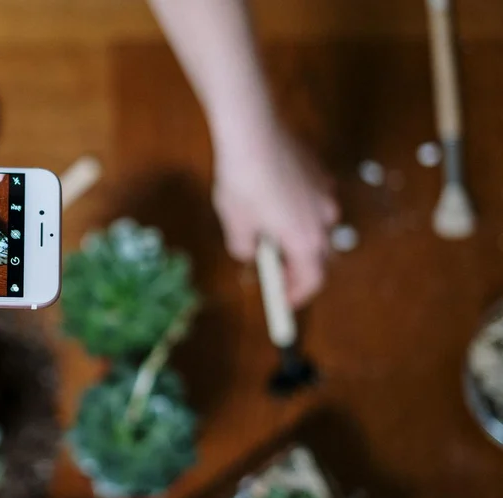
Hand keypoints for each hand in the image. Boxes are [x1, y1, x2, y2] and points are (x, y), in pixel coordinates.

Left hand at [213, 129, 337, 306]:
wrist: (253, 131)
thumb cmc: (242, 182)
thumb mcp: (235, 223)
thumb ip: (244, 247)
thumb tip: (251, 252)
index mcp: (306, 239)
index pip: (311, 280)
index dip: (297, 295)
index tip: (283, 302)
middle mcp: (324, 219)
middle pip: (316, 254)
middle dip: (296, 266)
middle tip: (274, 272)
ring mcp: (326, 193)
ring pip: (314, 224)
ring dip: (296, 235)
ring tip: (268, 234)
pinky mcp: (320, 172)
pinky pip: (312, 200)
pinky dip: (296, 210)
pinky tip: (272, 200)